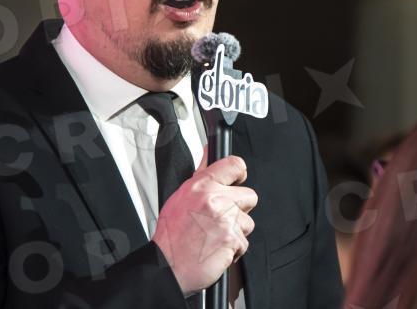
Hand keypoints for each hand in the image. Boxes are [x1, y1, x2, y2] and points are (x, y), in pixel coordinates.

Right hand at [152, 149, 257, 294]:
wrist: (167, 266)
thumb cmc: (172, 235)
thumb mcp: (181, 196)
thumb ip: (201, 173)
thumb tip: (209, 150)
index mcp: (201, 186)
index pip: (235, 165)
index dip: (239, 174)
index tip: (237, 181)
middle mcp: (214, 199)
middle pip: (249, 196)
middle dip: (239, 209)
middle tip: (221, 219)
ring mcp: (224, 219)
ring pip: (248, 222)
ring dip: (236, 231)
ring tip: (216, 236)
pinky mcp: (231, 239)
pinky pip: (244, 243)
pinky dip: (233, 250)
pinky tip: (216, 249)